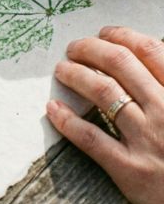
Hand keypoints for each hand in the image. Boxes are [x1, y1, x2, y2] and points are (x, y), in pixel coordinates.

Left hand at [47, 27, 163, 203]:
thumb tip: (138, 58)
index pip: (150, 51)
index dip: (121, 36)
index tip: (104, 34)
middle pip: (120, 64)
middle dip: (90, 49)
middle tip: (74, 48)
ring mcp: (148, 140)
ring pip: (103, 92)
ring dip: (75, 75)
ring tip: (62, 70)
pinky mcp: (131, 169)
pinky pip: (90, 138)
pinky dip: (66, 120)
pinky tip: (53, 109)